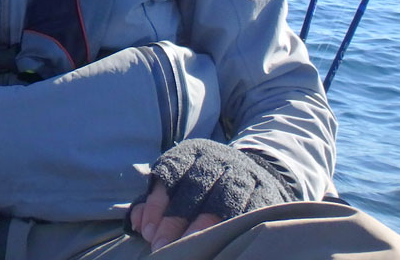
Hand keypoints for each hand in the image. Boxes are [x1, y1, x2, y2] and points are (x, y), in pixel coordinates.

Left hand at [128, 139, 294, 251]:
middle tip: (161, 246)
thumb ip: (156, 202)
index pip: (169, 174)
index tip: (148, 232)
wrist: (255, 173)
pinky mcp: (263, 191)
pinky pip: (248, 209)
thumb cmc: (205, 185)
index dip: (157, 204)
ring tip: (192, 247)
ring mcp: (242, 174)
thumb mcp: (178, 184)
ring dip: (204, 226)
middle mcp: (216, 159)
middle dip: (175, 219)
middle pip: (193, 187)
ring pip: (221, 198)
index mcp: (190, 152)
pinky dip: (233, 226)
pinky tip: (222, 241)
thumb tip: (136, 223)